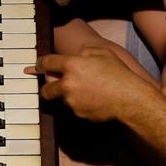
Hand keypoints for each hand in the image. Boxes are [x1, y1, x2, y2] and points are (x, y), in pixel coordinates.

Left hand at [26, 44, 144, 121]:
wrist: (128, 98)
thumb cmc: (117, 74)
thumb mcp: (102, 53)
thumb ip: (85, 52)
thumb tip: (76, 56)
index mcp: (72, 65)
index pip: (47, 63)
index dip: (40, 64)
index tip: (37, 66)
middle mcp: (68, 84)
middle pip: (46, 89)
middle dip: (46, 88)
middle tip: (51, 87)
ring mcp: (72, 101)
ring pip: (63, 99)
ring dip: (68, 96)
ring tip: (87, 91)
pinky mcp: (78, 113)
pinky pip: (75, 108)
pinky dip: (81, 104)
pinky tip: (94, 100)